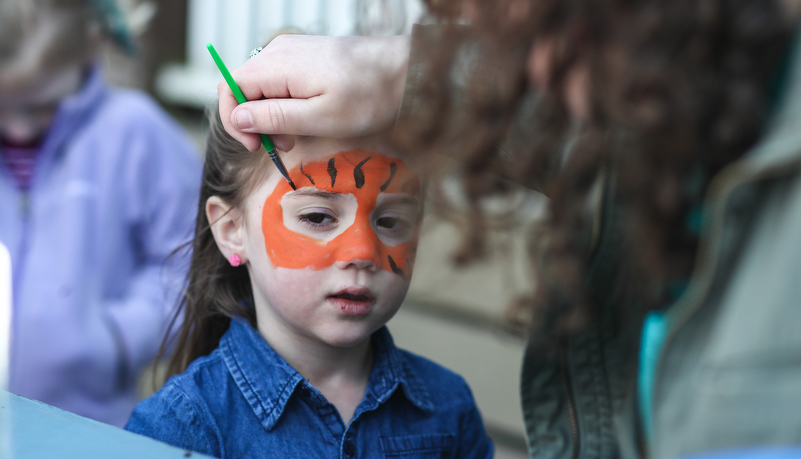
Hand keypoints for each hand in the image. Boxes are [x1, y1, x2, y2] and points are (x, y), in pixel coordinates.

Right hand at [218, 34, 410, 151]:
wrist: (405, 71)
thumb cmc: (368, 96)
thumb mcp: (319, 117)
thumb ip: (273, 117)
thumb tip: (237, 118)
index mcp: (277, 64)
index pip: (230, 88)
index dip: (234, 121)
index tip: (255, 147)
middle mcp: (279, 51)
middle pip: (244, 88)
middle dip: (256, 122)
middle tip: (284, 145)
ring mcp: (292, 50)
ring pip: (262, 87)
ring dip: (272, 115)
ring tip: (298, 134)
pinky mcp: (305, 56)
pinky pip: (280, 81)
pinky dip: (286, 103)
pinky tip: (307, 118)